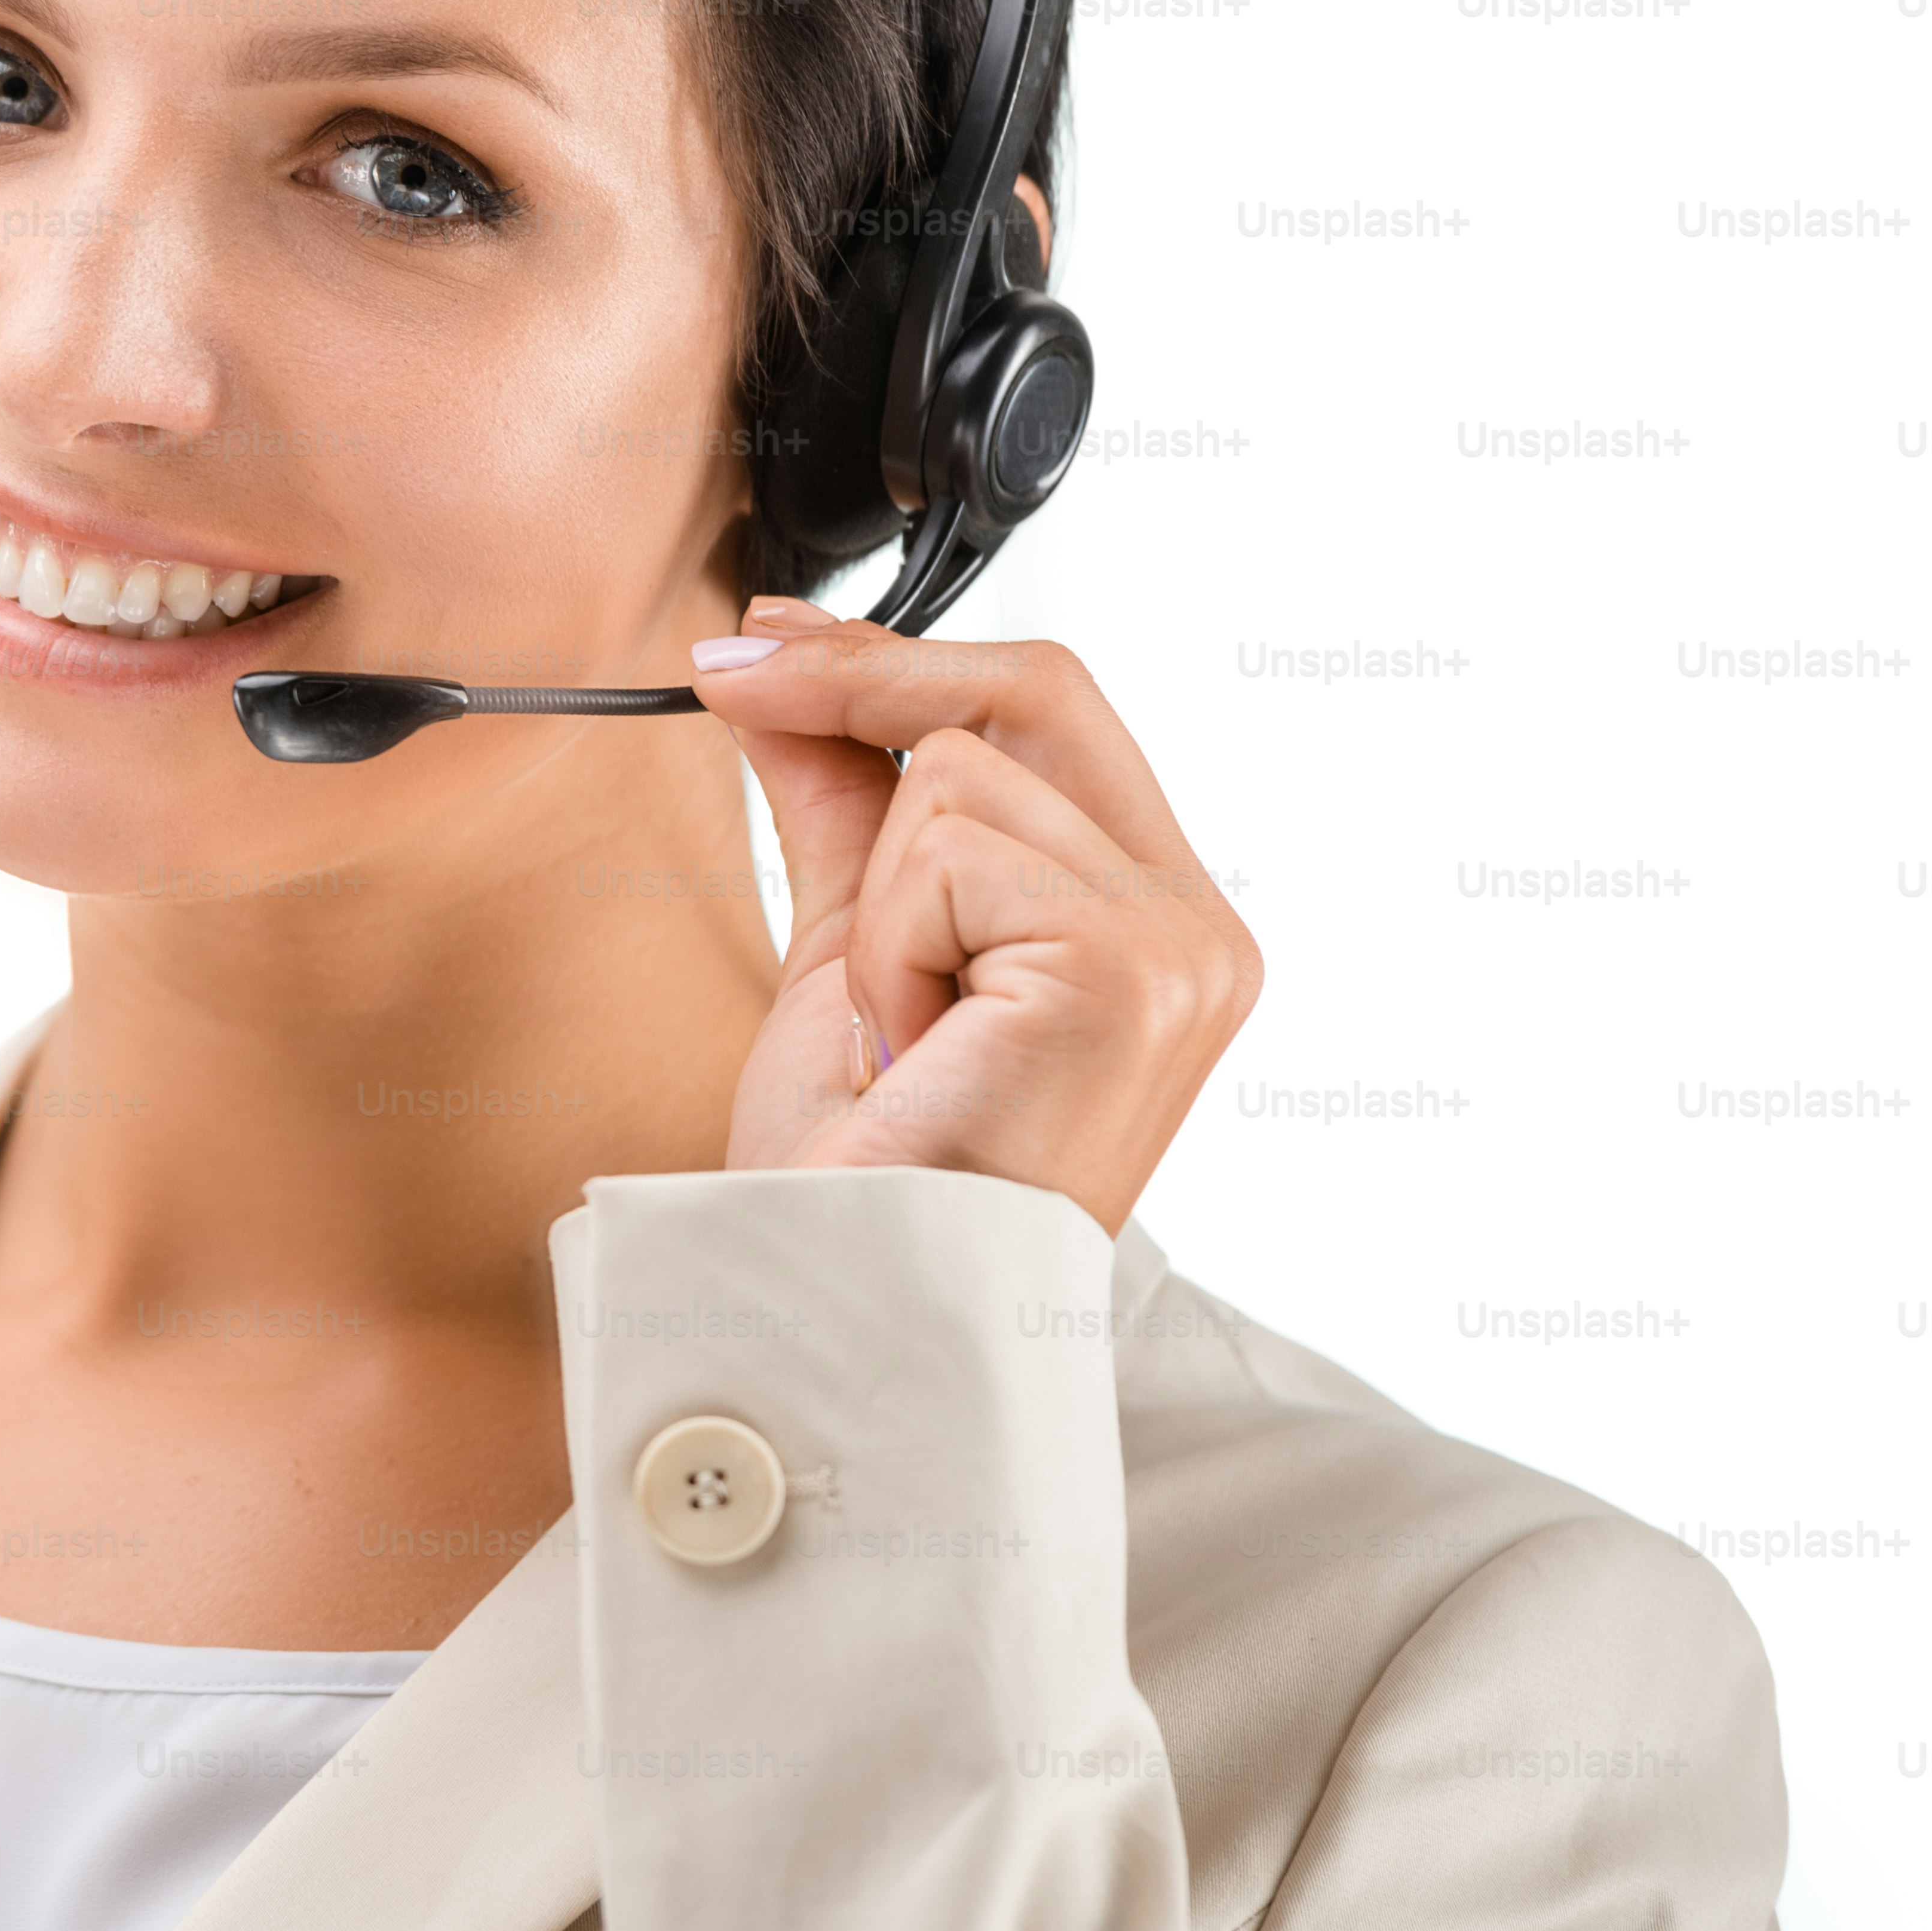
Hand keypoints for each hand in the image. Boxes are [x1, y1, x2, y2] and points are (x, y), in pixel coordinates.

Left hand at [691, 599, 1259, 1228]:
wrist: (851, 1294)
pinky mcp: (1130, 969)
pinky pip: (948, 857)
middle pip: (1030, 692)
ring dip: (880, 910)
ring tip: (897, 1035)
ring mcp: (1181, 948)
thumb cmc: (864, 1165)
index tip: (766, 636)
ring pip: (961, 779)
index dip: (902, 656)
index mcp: (1158, 920)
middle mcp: (1202, 929)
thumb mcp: (854, 942)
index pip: (1052, 710)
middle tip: (729, 677)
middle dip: (862, 681)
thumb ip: (845, 800)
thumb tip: (777, 662)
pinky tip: (911, 1051)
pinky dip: (889, 954)